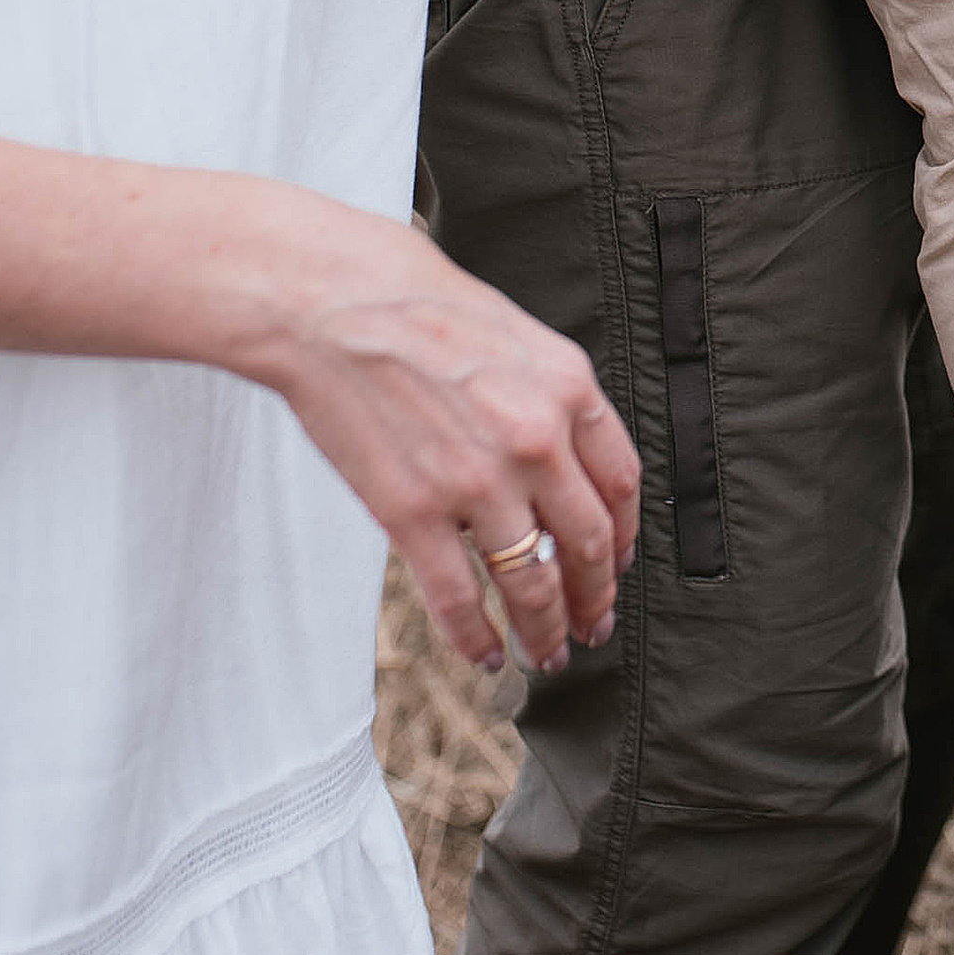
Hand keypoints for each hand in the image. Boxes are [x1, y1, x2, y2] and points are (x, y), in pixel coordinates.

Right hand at [255, 211, 641, 673]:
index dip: (623, 537)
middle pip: (587, 543)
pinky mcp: (414, 513)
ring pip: (531, 582)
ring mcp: (476, 482)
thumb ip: (548, 395)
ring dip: (545, 629)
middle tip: (594, 624)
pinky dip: (478, 637)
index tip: (617, 564)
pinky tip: (486, 654)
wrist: (330, 300)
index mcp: (568, 389)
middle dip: (594, 595)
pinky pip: (460, 598)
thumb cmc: (414, 301)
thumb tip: (565, 453)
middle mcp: (536, 441)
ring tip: (548, 652)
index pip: (621, 484)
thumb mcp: (515, 332)